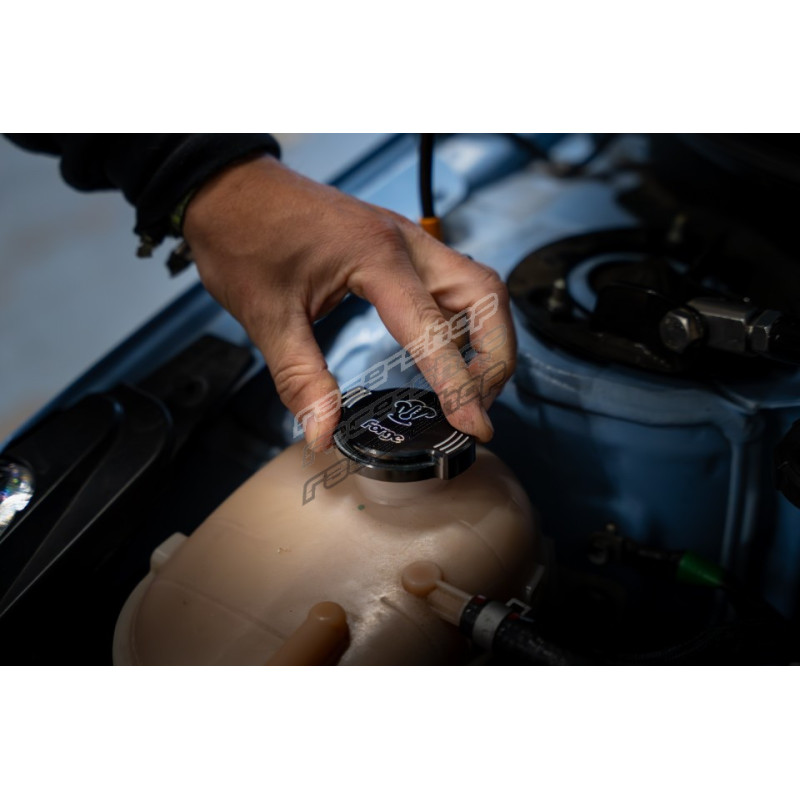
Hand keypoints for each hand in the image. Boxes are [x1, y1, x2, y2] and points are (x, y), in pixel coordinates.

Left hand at [183, 154, 515, 449]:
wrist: (228, 188)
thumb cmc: (243, 233)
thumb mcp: (267, 315)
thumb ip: (301, 379)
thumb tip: (322, 432)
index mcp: (376, 256)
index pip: (434, 332)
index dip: (459, 386)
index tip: (474, 426)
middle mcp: (405, 243)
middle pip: (486, 298)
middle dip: (495, 358)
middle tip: (477, 406)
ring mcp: (406, 240)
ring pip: (479, 287)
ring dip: (488, 337)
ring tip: (469, 386)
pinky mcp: (398, 246)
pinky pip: (453, 282)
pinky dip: (463, 321)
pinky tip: (445, 351)